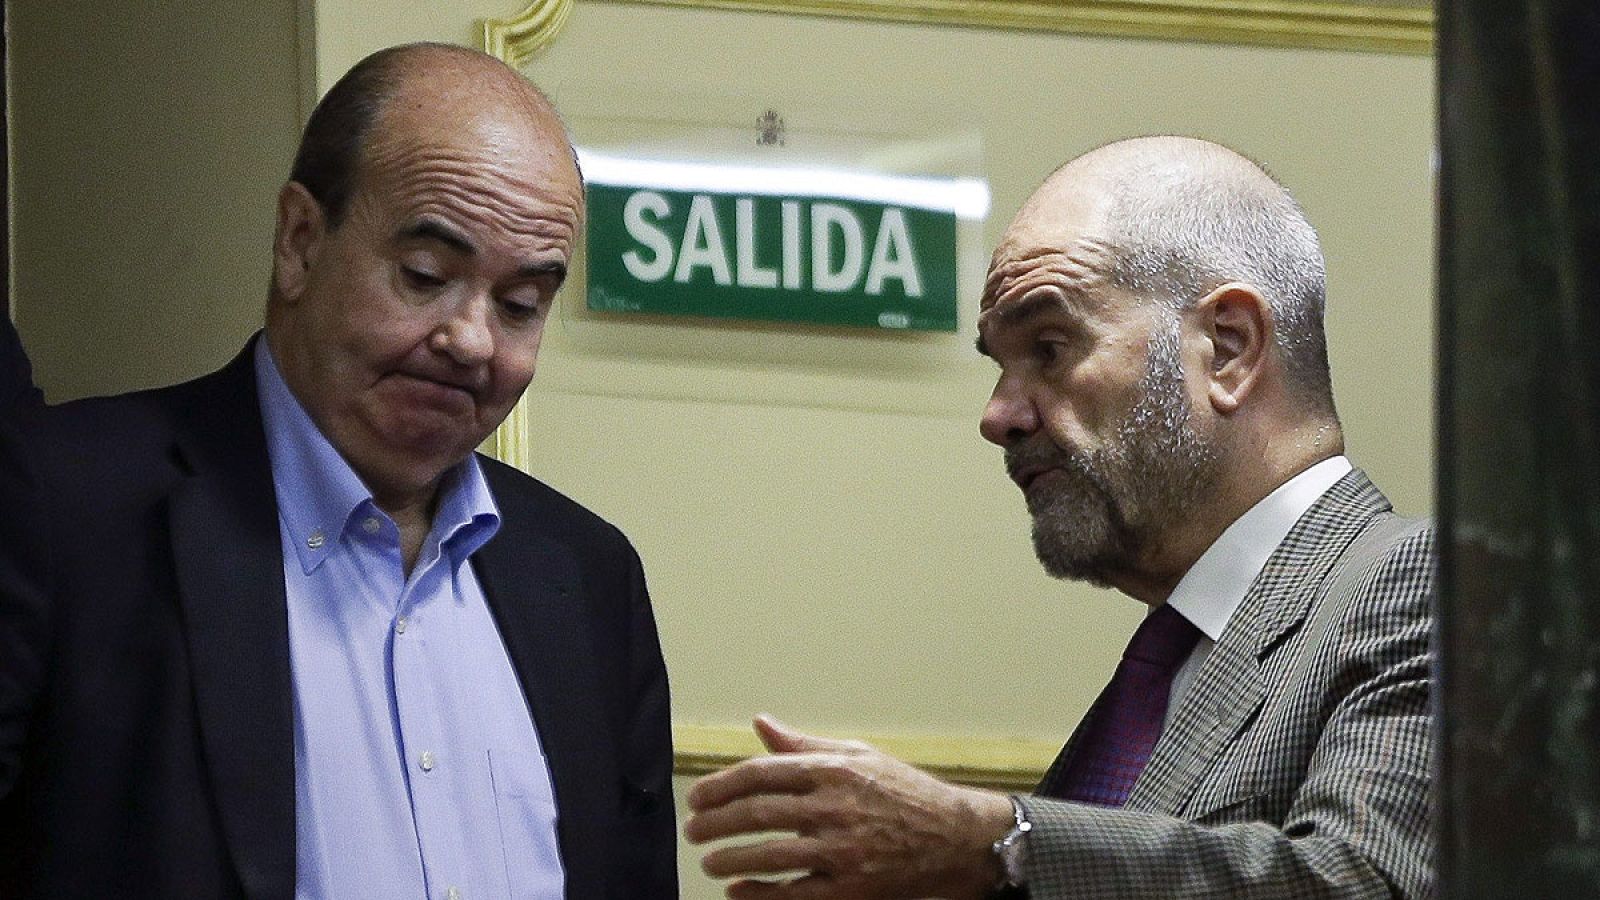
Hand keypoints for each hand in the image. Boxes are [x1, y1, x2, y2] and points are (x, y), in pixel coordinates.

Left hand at [685, 714, 1016, 899]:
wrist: (956, 838)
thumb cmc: (904, 793)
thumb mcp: (858, 756)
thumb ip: (804, 746)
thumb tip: (762, 724)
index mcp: (833, 771)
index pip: (762, 774)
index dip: (721, 786)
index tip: (698, 797)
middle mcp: (835, 808)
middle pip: (758, 813)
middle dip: (716, 823)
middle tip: (693, 831)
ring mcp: (842, 851)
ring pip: (770, 855)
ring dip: (730, 858)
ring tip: (708, 861)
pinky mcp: (850, 889)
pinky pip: (793, 894)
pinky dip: (759, 893)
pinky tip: (737, 889)